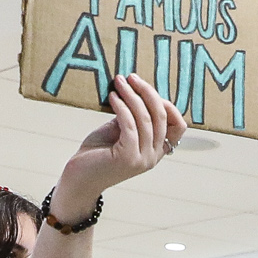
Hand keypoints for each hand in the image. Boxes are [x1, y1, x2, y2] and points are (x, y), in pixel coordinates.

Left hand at [52, 72, 182, 224]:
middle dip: (147, 92)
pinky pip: (130, 125)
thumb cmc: (96, 154)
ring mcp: (142, 159)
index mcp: (156, 151)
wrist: (78, 179)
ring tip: (118, 82)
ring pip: (145, 118)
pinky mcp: (128, 157)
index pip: (178, 125)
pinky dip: (122, 107)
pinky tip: (113, 97)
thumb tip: (137, 90)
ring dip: (132, 95)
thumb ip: (133, 117)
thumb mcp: (120, 131)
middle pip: (162, 116)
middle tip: (130, 77)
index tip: (144, 88)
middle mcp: (154, 157)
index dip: (166, 103)